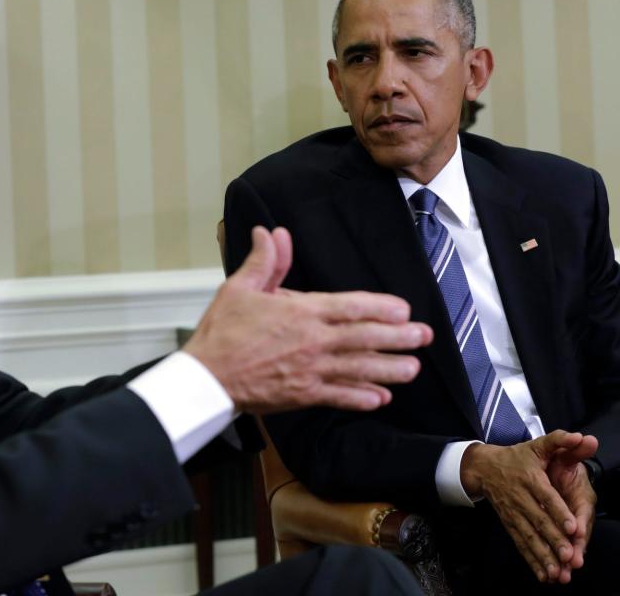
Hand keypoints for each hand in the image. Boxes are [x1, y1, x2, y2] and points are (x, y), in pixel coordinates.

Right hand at [184, 226, 429, 413]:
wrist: (206, 377)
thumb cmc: (221, 331)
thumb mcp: (240, 288)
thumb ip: (264, 261)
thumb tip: (272, 232)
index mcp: (301, 311)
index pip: (351, 306)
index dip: (381, 307)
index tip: (403, 309)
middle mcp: (313, 341)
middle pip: (365, 337)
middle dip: (398, 337)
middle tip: (424, 336)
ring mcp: (310, 370)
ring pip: (359, 369)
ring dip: (389, 369)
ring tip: (413, 369)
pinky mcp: (303, 395)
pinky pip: (339, 397)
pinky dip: (361, 398)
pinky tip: (380, 399)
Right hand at [459, 431, 592, 583]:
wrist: (482, 467)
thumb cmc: (516, 457)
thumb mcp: (537, 445)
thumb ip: (559, 441)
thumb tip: (581, 437)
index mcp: (530, 477)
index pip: (545, 496)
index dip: (558, 512)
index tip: (572, 527)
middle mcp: (520, 497)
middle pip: (538, 520)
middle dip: (553, 539)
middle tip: (568, 555)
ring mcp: (513, 512)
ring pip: (529, 536)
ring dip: (542, 555)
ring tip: (557, 572)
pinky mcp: (509, 523)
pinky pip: (521, 543)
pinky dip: (532, 560)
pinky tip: (544, 575)